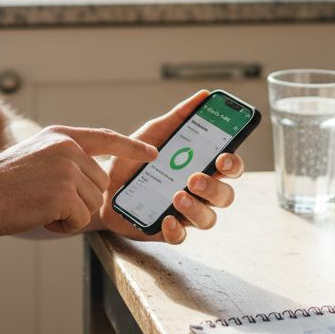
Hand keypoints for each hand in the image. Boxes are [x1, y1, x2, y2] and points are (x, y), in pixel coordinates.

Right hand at [0, 125, 155, 236]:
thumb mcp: (35, 156)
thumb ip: (64, 159)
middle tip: (46, 202)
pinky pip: (81, 220)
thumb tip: (96, 177)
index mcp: (60, 136)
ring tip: (39, 207)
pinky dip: (63, 226)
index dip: (131, 147)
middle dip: (80, 200)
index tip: (152, 154)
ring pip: (92, 204)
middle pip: (100, 183)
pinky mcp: (64, 193)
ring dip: (70, 215)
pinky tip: (39, 216)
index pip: (106, 137)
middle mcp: (67, 148)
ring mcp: (67, 169)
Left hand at [99, 90, 246, 244]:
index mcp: (201, 167)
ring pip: (208, 219)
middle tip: (194, 178)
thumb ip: (179, 117)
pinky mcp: (166, 231)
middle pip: (225, 196)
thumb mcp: (153, 133)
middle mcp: (199, 193)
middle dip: (214, 187)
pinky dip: (176, 229)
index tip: (223, 156)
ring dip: (196, 208)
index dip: (233, 164)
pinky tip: (165, 218)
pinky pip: (180, 237)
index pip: (230, 168)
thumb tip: (203, 96)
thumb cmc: (133, 159)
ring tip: (176, 195)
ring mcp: (184, 214)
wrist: (101, 183)